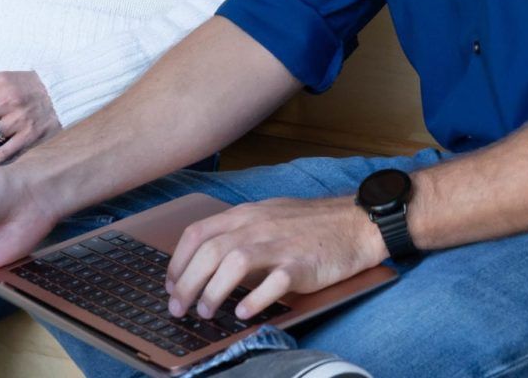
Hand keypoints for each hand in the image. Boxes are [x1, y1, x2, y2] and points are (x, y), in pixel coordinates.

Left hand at [165, 197, 384, 321]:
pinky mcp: (302, 264)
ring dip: (212, 292)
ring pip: (233, 263)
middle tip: (179, 309)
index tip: (170, 285)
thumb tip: (208, 260)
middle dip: (186, 284)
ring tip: (207, 312)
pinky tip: (242, 312)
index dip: (177, 262)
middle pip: (209, 251)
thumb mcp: (269, 216)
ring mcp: (280, 244)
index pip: (198, 234)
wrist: (357, 222)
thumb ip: (240, 232)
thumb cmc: (312, 223)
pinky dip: (253, 299)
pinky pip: (272, 282)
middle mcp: (258, 226)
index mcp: (247, 214)